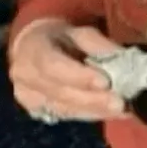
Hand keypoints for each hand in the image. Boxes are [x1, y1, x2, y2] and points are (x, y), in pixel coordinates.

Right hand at [8, 20, 130, 121]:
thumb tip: (120, 57)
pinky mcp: (35, 110)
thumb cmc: (58, 37)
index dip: (79, 76)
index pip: (53, 66)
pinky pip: (65, 116)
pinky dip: (89, 115)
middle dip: (93, 100)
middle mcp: (25, 76)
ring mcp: (27, 97)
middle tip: (120, 103)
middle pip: (60, 93)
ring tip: (121, 110)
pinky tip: (109, 113)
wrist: (31, 49)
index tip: (105, 82)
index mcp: (33, 50)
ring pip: (64, 109)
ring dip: (95, 111)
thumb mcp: (77, 32)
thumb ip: (97, 43)